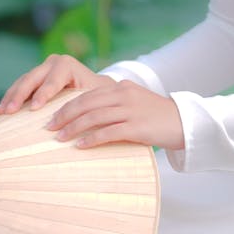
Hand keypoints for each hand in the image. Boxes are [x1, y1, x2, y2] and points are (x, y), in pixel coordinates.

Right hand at [0, 54, 108, 114]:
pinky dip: (9, 98)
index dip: (43, 94)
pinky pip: (18, 87)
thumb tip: (80, 116)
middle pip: (32, 79)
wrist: (94, 87)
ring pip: (22, 82)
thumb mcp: (95, 95)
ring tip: (1, 112)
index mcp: (67, 65)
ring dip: (10, 97)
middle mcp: (52, 63)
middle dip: (20, 95)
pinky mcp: (33, 78)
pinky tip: (0, 111)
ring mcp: (41, 69)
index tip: (34, 108)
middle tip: (9, 111)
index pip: (53, 80)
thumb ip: (87, 101)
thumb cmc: (97, 94)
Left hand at [45, 81, 184, 150]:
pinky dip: (91, 138)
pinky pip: (108, 132)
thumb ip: (115, 105)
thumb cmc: (158, 117)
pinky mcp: (137, 127)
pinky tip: (80, 146)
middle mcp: (124, 95)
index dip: (68, 105)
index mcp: (122, 87)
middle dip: (64, 115)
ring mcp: (131, 110)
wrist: (185, 123)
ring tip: (59, 138)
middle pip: (86, 103)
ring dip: (73, 128)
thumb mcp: (136, 103)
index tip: (52, 116)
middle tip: (48, 127)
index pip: (88, 94)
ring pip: (94, 116)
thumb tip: (90, 118)